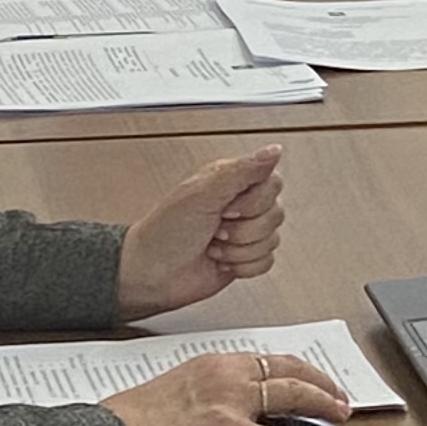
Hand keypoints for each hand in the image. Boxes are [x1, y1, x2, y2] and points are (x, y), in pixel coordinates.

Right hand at [103, 341, 347, 425]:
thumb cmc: (129, 424)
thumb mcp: (173, 394)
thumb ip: (205, 398)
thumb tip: (224, 415)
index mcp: (211, 364)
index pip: (266, 360)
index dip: (297, 371)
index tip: (311, 380)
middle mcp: (225, 374)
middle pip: (289, 371)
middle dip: (321, 384)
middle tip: (339, 398)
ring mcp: (229, 402)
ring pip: (293, 395)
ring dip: (324, 406)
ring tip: (341, 418)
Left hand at [118, 146, 289, 316]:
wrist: (151, 274)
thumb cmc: (164, 233)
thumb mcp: (202, 194)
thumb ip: (242, 170)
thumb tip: (274, 151)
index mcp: (230, 181)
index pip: (271, 183)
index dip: (253, 201)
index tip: (227, 208)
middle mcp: (240, 204)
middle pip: (275, 214)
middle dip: (243, 229)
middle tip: (216, 227)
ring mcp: (243, 232)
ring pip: (272, 240)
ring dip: (238, 250)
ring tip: (213, 245)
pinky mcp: (244, 257)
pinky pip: (266, 262)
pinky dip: (242, 267)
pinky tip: (222, 260)